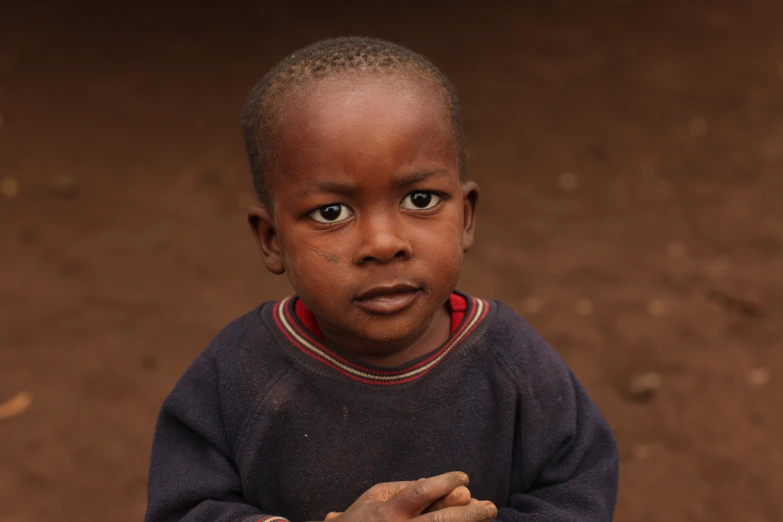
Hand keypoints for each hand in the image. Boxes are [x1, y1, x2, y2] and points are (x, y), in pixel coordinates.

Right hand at [325, 482, 472, 519]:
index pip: (420, 492)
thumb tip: (436, 483)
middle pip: (439, 521)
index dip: (445, 484)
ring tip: (486, 516)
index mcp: (388, 510)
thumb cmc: (361, 519)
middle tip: (490, 506)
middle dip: (468, 513)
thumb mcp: (376, 496)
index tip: (464, 479)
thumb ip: (404, 489)